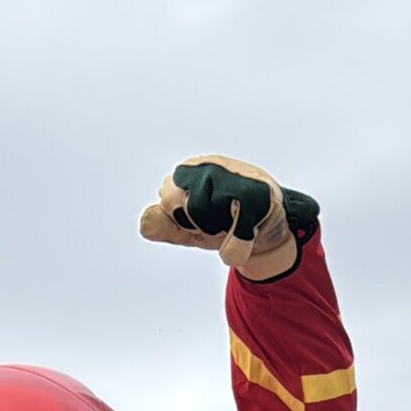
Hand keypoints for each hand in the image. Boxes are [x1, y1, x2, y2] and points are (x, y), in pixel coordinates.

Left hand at [139, 156, 317, 281]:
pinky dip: (238, 244)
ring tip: (235, 223)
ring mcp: (237, 175)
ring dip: (222, 232)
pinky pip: (238, 227)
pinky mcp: (260, 194)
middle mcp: (211, 165)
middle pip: (189, 206)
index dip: (185, 220)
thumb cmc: (226, 224)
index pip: (169, 201)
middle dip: (203, 225)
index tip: (202, 219)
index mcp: (189, 169)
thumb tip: (144, 221)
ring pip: (211, 215)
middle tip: (221, 222)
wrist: (266, 230)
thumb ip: (164, 226)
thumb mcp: (189, 229)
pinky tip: (244, 241)